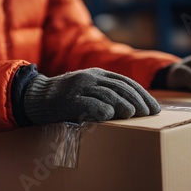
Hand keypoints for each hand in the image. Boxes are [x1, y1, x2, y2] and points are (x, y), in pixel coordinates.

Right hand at [23, 68, 160, 124]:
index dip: (143, 95)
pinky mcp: (69, 99)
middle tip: (149, 114)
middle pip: (121, 87)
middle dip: (138, 101)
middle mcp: (91, 77)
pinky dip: (100, 109)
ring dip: (123, 105)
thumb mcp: (88, 90)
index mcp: (98, 74)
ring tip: (134, 115)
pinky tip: (110, 116)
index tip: (154, 108)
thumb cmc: (66, 98)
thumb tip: (131, 108)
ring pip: (107, 94)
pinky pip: (88, 103)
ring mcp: (79, 87)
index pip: (126, 82)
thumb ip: (105, 94)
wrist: (36, 97)